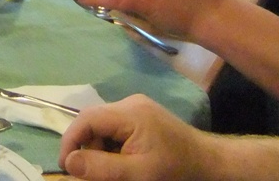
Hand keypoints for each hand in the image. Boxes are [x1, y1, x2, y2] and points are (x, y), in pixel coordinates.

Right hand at [60, 94, 213, 180]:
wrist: (212, 166)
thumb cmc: (175, 171)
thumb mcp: (137, 174)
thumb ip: (102, 168)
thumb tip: (68, 161)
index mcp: (129, 112)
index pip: (86, 118)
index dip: (70, 140)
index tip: (66, 167)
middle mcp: (130, 104)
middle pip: (93, 123)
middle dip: (88, 150)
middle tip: (95, 176)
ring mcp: (137, 109)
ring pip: (103, 128)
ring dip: (101, 151)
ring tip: (116, 173)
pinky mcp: (143, 118)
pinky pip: (116, 130)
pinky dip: (113, 148)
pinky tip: (126, 164)